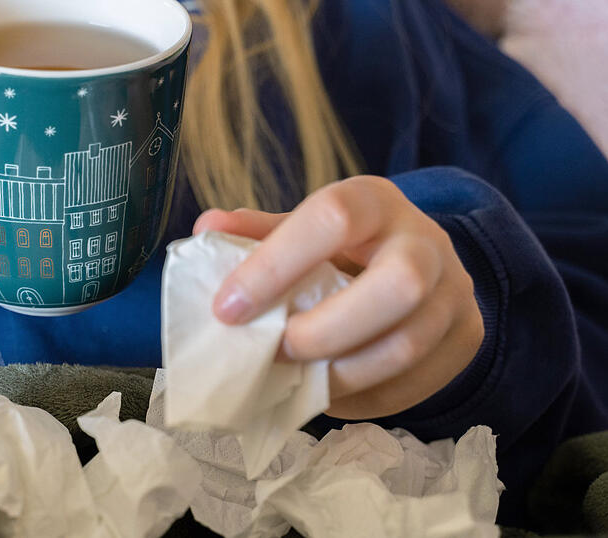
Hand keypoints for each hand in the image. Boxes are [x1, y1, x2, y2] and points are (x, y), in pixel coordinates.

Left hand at [193, 176, 484, 419]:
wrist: (421, 263)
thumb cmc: (346, 247)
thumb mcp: (306, 228)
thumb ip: (259, 233)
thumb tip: (206, 230)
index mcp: (376, 201)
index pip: (333, 218)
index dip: (276, 264)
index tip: (227, 308)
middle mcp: (427, 241)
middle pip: (398, 285)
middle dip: (326, 329)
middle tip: (278, 349)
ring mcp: (455, 292)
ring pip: (406, 345)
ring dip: (338, 374)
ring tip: (294, 379)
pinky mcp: (466, 338)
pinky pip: (414, 385)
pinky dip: (360, 398)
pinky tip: (325, 392)